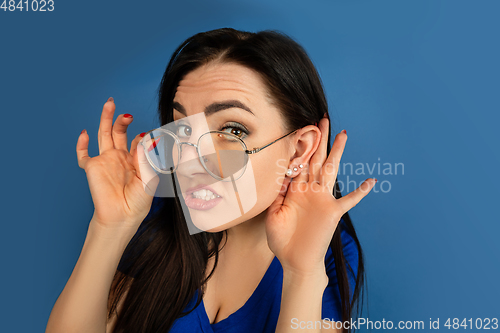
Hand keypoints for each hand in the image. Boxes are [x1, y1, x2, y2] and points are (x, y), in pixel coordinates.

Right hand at [76, 98, 158, 235]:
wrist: (122, 216)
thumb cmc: (137, 202)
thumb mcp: (149, 178)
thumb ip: (148, 158)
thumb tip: (149, 139)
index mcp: (136, 160)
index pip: (139, 141)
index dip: (144, 137)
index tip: (150, 137)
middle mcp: (120, 157)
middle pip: (119, 132)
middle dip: (122, 120)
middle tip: (126, 113)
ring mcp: (106, 161)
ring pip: (104, 135)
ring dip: (106, 119)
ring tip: (109, 104)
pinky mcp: (92, 167)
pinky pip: (83, 154)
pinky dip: (81, 143)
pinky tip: (84, 133)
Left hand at [265, 117, 375, 276]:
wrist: (294, 261)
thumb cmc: (281, 240)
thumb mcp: (272, 214)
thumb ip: (276, 194)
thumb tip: (278, 175)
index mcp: (295, 190)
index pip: (298, 163)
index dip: (300, 146)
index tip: (301, 128)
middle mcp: (310, 190)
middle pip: (316, 159)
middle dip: (319, 139)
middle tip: (322, 120)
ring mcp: (323, 200)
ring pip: (331, 170)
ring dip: (337, 152)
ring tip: (343, 134)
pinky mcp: (332, 213)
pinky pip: (349, 200)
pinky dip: (360, 192)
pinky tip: (371, 181)